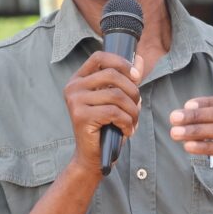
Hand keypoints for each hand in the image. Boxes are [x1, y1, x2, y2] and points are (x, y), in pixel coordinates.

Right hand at [63, 51, 143, 176]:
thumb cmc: (106, 126)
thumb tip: (139, 58)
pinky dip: (127, 122)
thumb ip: (127, 79)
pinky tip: (126, 131)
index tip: (136, 77)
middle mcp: (73, 87)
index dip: (121, 63)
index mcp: (79, 79)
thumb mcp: (118, 99)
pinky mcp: (80, 116)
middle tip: (137, 107)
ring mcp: (75, 101)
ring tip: (133, 122)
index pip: (100, 57)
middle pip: (112, 75)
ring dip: (132, 110)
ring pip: (116, 95)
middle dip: (132, 91)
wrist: (92, 157)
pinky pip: (114, 112)